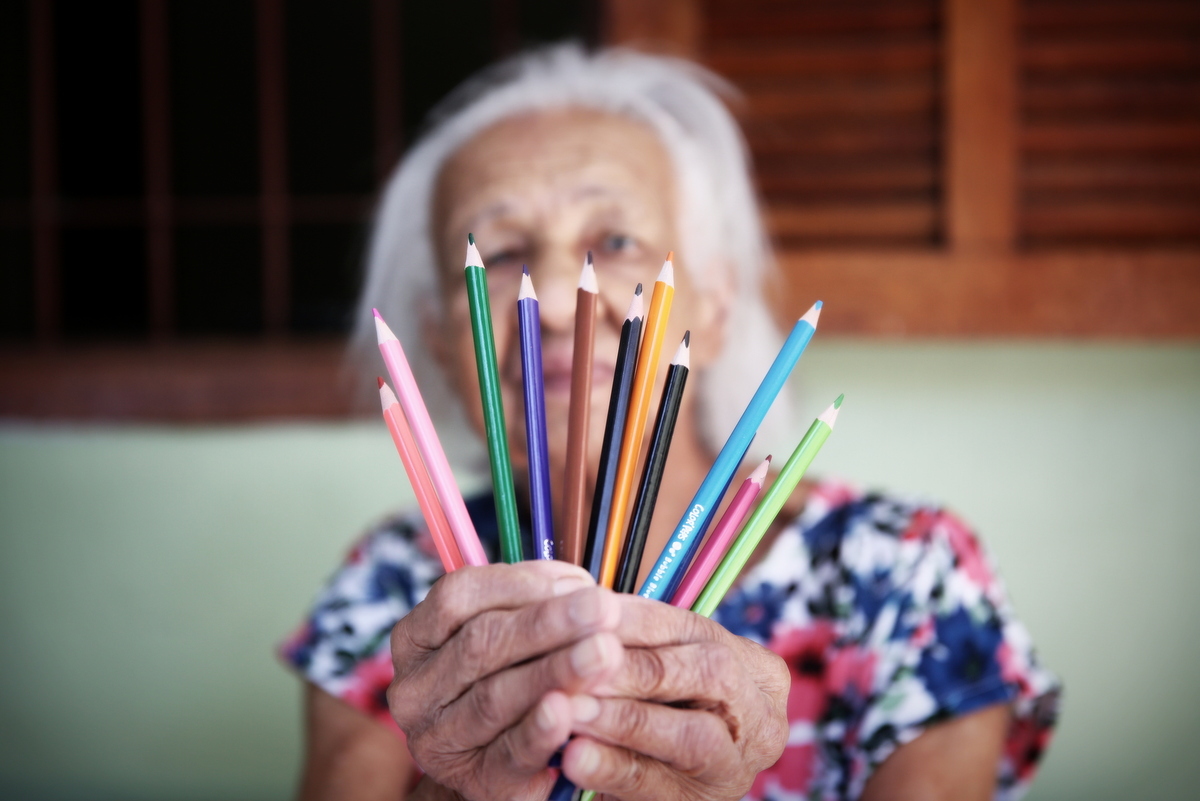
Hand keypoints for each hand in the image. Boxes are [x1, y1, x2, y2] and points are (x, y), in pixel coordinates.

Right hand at [387, 561, 624, 800]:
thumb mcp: (508, 636)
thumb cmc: (509, 677)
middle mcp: (415, 688)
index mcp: (415, 638)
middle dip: (547, 623)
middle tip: (603, 609)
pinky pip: (508, 753)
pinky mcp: (474, 780)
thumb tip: (579, 587)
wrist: (500, 762)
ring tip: (604, 651)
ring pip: (494, 696)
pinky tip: (568, 711)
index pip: (458, 596)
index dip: (520, 583)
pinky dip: (539, 730)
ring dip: (554, 670)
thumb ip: (533, 605)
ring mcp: (438, 739)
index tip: (578, 581)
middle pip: (479, 643)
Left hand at [560, 595, 789, 800]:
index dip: (636, 619)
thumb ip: (640, 645)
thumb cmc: (660, 711)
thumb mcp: (667, 672)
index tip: (583, 609)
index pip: (694, 628)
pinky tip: (574, 756)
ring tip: (569, 708)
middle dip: (636, 668)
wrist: (669, 779)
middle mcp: (761, 716)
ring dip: (623, 719)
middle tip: (577, 662)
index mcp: (755, 668)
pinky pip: (657, 785)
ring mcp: (737, 767)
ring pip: (690, 736)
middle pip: (709, 675)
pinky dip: (612, 767)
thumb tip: (586, 604)